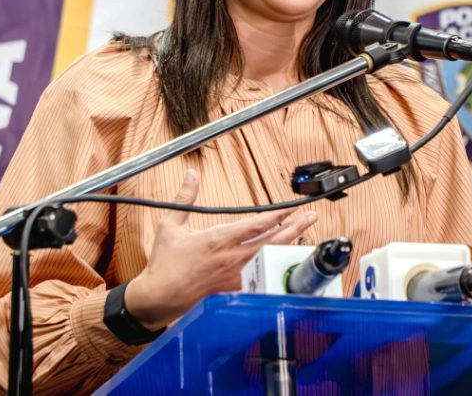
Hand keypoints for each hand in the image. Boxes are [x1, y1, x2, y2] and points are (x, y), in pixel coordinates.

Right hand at [123, 169, 316, 329]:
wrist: (160, 297)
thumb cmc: (165, 263)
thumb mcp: (171, 225)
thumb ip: (185, 198)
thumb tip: (190, 175)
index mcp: (218, 240)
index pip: (256, 224)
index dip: (278, 214)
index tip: (292, 207)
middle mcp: (232, 258)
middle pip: (272, 241)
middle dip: (294, 227)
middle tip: (311, 216)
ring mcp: (236, 275)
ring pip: (270, 258)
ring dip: (289, 245)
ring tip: (304, 234)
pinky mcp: (234, 289)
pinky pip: (262, 277)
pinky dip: (276, 267)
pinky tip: (286, 261)